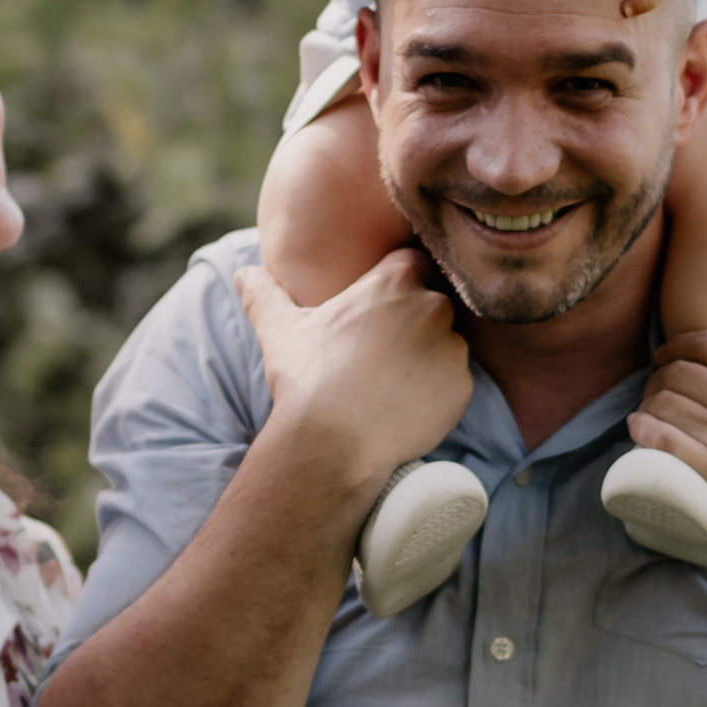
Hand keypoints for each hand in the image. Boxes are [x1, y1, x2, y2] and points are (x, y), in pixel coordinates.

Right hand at [234, 249, 473, 505]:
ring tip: (394, 382)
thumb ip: (264, 294)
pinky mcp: (464, 387)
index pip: (413, 263)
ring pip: (448, 342)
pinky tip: (408, 404)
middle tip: (384, 351)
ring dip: (430, 355)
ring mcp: (453, 348)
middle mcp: (433, 307)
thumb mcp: (280, 330)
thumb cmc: (307, 380)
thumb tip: (242, 274)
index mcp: (394, 283)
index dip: (400, 283)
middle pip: (434, 303)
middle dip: (416, 322)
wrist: (334, 443)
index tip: (382, 307)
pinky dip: (439, 390)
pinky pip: (456, 381)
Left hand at [630, 331, 706, 587]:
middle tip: (653, 401)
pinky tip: (638, 432)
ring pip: (664, 404)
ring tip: (645, 421)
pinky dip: (644, 431)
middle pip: (677, 373)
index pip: (706, 343)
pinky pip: (664, 440)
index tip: (664, 362)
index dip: (675, 350)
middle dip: (656, 382)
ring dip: (646, 408)